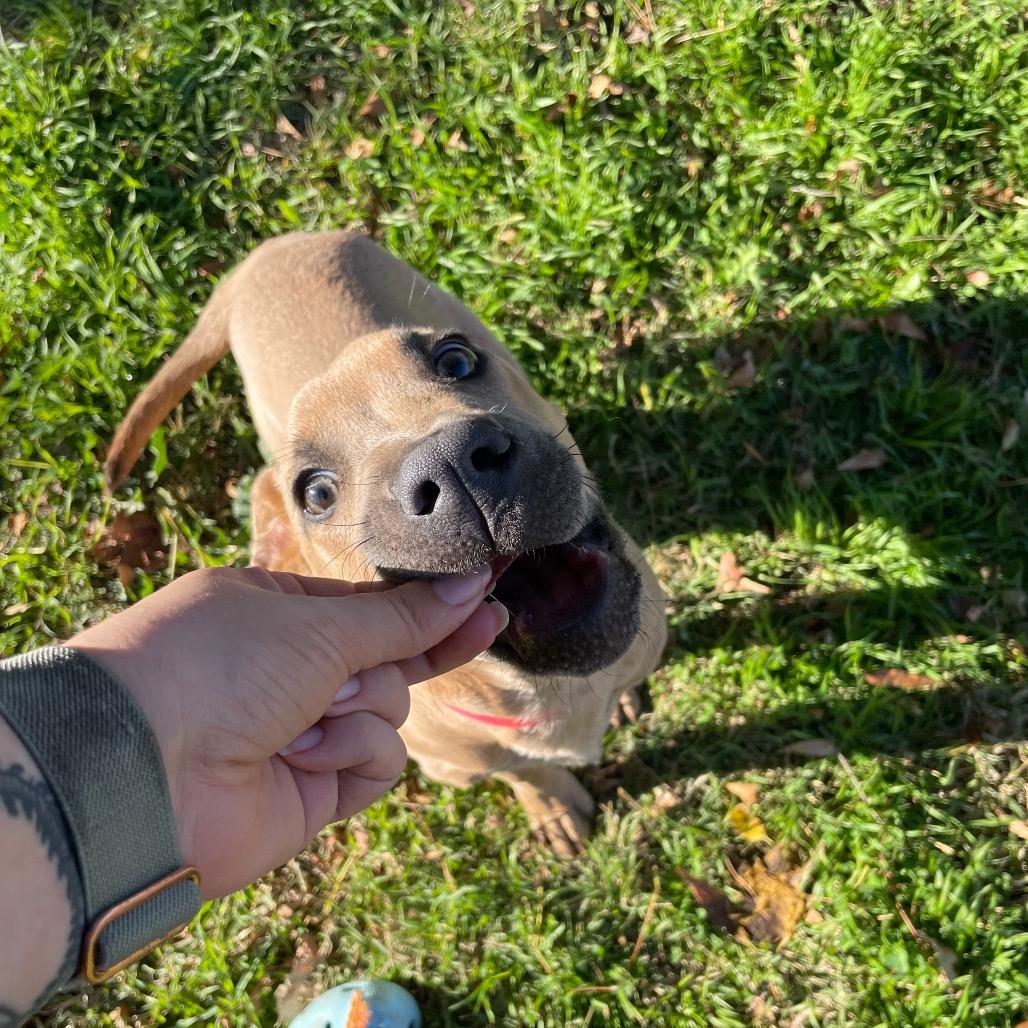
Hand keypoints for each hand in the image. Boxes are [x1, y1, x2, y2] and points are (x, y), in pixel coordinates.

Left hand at [70, 565, 503, 896]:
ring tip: (313, 712)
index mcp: (274, 611)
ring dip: (363, 706)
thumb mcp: (317, 624)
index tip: (488, 595)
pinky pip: (375, 762)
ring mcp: (300, 730)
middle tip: (485, 625)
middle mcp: (287, 671)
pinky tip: (306, 753)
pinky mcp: (311, 791)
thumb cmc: (216, 665)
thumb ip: (400, 616)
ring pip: (389, 710)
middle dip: (413, 652)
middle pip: (390, 659)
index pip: (371, 608)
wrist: (142, 772)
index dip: (429, 606)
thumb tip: (468, 585)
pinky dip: (352, 752)